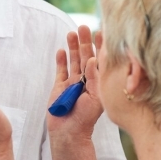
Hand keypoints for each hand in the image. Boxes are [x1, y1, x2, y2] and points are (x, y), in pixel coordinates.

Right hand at [47, 26, 104, 140]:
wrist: (69, 133)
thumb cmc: (86, 119)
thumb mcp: (95, 98)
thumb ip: (95, 78)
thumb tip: (93, 58)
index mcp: (98, 82)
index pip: (100, 60)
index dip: (101, 46)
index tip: (101, 31)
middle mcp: (86, 80)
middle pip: (85, 56)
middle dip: (85, 41)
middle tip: (83, 27)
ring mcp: (72, 83)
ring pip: (73, 61)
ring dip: (72, 47)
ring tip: (71, 33)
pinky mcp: (59, 87)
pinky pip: (60, 71)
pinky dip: (61, 60)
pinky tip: (61, 50)